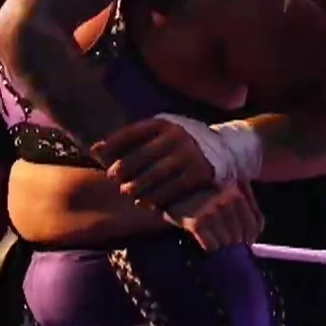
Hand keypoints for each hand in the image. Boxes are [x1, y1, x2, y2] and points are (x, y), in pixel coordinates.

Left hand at [94, 117, 216, 208]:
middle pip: (141, 155)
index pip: (132, 132)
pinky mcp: (199, 173)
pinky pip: (172, 189)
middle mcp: (176, 136)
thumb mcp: (165, 130)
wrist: (229, 148)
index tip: (96, 152)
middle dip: (123, 168)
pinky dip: (157, 198)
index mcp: (164, 123)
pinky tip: (147, 202)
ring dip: (138, 186)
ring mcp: (188, 155)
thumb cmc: (185, 142)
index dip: (112, 142)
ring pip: (155, 175)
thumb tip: (97, 149)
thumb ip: (138, 138)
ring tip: (127, 191)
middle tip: (113, 177)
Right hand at [163, 183, 262, 251]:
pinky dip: (210, 247)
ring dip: (222, 245)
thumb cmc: (198, 189)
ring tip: (214, 239)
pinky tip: (203, 239)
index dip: (251, 236)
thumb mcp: (225, 187)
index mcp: (238, 190)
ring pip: (228, 242)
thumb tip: (256, 233)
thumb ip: (246, 204)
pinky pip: (212, 246)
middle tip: (226, 243)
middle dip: (235, 242)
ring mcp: (213, 210)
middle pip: (242, 234)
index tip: (246, 242)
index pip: (255, 223)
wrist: (165, 187)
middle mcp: (228, 199)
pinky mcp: (197, 222)